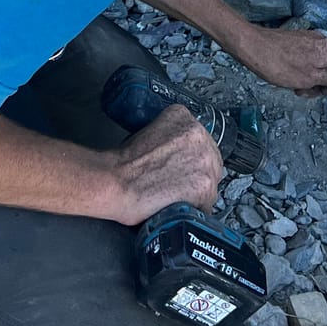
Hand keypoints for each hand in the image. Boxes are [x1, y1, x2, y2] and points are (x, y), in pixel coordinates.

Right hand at [103, 105, 224, 225]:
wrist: (115, 182)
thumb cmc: (123, 163)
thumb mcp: (147, 132)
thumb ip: (170, 137)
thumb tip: (178, 153)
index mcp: (183, 117)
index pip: (200, 139)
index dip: (191, 156)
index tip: (183, 164)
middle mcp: (199, 135)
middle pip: (210, 159)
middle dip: (197, 173)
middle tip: (177, 182)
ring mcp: (204, 161)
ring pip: (211, 180)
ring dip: (196, 191)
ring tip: (175, 195)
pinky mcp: (205, 186)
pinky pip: (208, 202)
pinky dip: (195, 207)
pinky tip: (178, 204)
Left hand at [237, 25, 326, 96]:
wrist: (251, 47)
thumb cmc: (277, 63)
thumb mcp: (309, 79)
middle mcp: (323, 41)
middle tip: (317, 91)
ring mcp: (311, 42)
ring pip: (325, 64)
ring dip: (318, 80)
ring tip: (300, 89)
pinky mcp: (299, 45)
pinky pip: (311, 62)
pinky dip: (307, 75)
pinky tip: (292, 84)